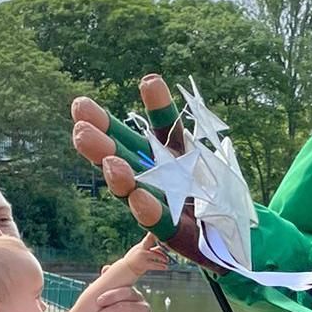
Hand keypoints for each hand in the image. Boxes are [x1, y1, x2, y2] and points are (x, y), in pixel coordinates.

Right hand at [70, 76, 218, 273]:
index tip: (91, 101)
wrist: (230, 228)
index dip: (113, 119)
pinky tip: (138, 196)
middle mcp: (150, 178)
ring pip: (132, 191)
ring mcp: (159, 205)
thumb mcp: (191, 149)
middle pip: (121, 159)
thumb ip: (166, 118)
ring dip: (119, 177)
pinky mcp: (174, 232)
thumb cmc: (205, 185)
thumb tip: (148, 79)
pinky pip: (159, 220)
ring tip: (109, 162)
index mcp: (157, 154)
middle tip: (81, 128)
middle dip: (100, 146)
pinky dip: (147, 209)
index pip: (135, 131)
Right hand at [118, 232, 169, 276]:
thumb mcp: (140, 250)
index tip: (159, 228)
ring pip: (156, 255)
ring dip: (163, 258)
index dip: (154, 233)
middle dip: (158, 239)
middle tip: (167, 244)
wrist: (127, 268)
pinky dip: (161, 266)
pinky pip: (155, 265)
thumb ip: (150, 248)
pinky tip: (165, 267)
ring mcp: (143, 257)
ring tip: (167, 260)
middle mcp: (142, 249)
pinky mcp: (144, 265)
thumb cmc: (134, 258)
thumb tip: (160, 246)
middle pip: (152, 243)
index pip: (149, 237)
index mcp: (142, 245)